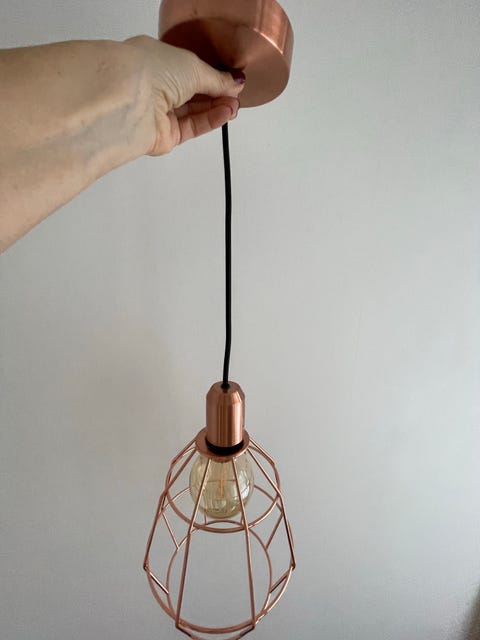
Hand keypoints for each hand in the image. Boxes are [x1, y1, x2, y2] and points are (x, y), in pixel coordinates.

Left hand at [124, 36, 244, 155]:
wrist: (128, 101)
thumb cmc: (150, 71)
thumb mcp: (193, 66)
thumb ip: (217, 78)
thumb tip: (234, 83)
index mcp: (155, 60)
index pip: (188, 70)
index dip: (211, 74)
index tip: (232, 80)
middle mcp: (154, 87)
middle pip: (192, 93)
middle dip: (216, 93)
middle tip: (237, 94)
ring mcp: (157, 113)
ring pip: (193, 112)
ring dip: (216, 108)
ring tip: (234, 105)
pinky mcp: (163, 136)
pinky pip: (191, 128)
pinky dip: (209, 121)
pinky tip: (225, 113)